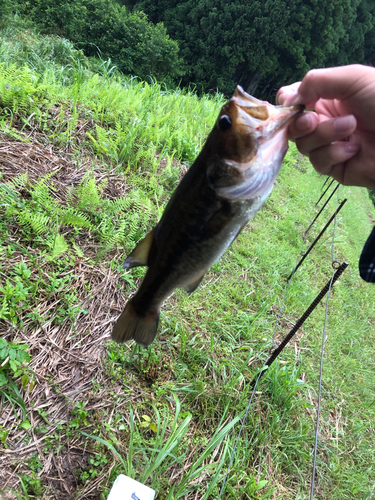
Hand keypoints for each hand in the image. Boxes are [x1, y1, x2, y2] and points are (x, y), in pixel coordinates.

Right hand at [276, 64, 374, 187]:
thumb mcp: (351, 78)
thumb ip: (315, 81)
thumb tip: (287, 100)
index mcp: (329, 98)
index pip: (295, 101)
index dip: (288, 103)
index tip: (292, 104)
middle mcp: (326, 122)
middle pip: (293, 127)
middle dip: (301, 123)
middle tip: (314, 120)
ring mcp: (330, 146)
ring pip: (304, 145)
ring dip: (325, 135)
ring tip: (351, 127)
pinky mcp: (335, 168)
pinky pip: (319, 162)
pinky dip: (334, 153)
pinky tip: (354, 148)